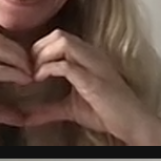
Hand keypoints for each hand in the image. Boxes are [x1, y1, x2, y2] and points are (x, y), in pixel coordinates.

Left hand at [18, 30, 160, 143]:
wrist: (133, 125)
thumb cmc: (108, 113)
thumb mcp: (70, 108)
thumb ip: (48, 108)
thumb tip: (26, 116)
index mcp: (89, 56)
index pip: (59, 36)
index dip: (39, 47)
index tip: (29, 66)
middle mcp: (93, 55)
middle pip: (59, 34)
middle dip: (38, 49)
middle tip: (29, 69)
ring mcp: (95, 66)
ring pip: (62, 42)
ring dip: (42, 56)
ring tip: (35, 74)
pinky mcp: (95, 80)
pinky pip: (67, 65)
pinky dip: (48, 69)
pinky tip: (41, 79)